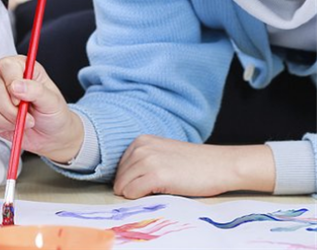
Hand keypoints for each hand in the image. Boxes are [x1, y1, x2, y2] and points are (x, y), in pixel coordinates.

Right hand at [0, 56, 83, 162]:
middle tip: (27, 118)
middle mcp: (5, 78)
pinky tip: (9, 126)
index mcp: (22, 68)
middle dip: (10, 111)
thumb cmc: (53, 114)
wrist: (50, 135)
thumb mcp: (52, 101)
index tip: (21, 101)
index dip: (11, 83)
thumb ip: (36, 90)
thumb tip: (16, 85)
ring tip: (19, 122)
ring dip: (4, 121)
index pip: (6, 65)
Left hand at [113, 135, 275, 198]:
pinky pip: (132, 193)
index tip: (145, 182)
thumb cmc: (194, 163)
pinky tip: (156, 194)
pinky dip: (138, 199)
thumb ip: (143, 159)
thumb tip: (122, 179)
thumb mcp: (162, 152)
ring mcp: (148, 160)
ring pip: (123, 186)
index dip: (130, 179)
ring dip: (134, 195)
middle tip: (151, 190)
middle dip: (129, 188)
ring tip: (155, 191)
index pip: (119, 167)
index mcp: (141, 141)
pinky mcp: (157, 175)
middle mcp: (141, 148)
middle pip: (119, 177)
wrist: (221, 165)